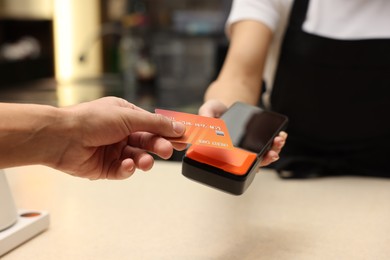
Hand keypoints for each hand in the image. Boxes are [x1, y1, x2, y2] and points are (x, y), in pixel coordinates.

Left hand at [51, 97, 185, 179]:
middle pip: (147, 141)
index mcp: (125, 115)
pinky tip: (127, 165)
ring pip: (138, 157)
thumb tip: (178, 126)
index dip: (167, 131)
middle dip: (158, 146)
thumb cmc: (92, 119)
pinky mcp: (105, 167)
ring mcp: (113, 150)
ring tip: (146, 161)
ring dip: (144, 160)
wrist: (62, 137)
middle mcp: (120, 132)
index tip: (182, 138)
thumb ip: (155, 124)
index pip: (152, 124)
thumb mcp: (129, 116)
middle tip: (167, 150)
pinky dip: (128, 169)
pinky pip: (123, 170)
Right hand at [199, 99, 286, 167]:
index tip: (258, 163)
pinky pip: (269, 144)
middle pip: (254, 162)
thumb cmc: (214, 112)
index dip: (249, 166)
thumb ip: (206, 113)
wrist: (224, 106)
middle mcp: (238, 150)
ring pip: (263, 154)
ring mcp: (248, 146)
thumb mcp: (208, 109)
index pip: (237, 162)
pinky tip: (281, 135)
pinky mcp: (257, 139)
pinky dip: (276, 141)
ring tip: (279, 140)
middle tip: (272, 153)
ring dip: (274, 150)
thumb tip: (207, 119)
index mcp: (226, 149)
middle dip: (266, 159)